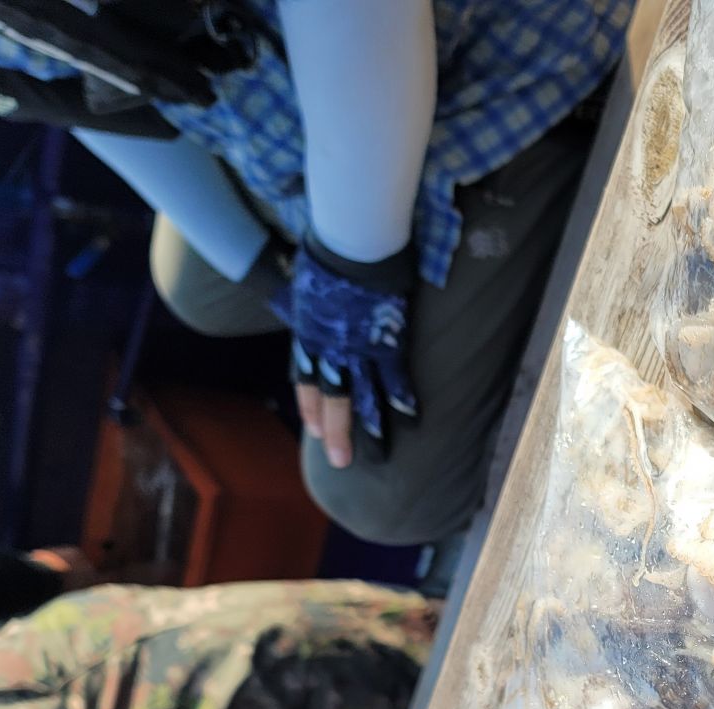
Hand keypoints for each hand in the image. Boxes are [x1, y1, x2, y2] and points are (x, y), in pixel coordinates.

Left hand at [289, 235, 418, 466]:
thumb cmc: (325, 251)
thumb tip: (302, 291)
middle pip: (330, 396)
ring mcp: (357, 348)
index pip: (304, 376)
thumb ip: (307, 294)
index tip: (312, 428)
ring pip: (360, 396)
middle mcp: (329, 348)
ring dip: (367, 428)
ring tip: (377, 455)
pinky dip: (402, 400)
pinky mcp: (385, 342)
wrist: (348, 243)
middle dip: (335, 430)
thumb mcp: (305, 278)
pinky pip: (395, 378)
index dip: (309, 404)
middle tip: (340, 461)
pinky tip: (411, 421)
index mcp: (308, 332)